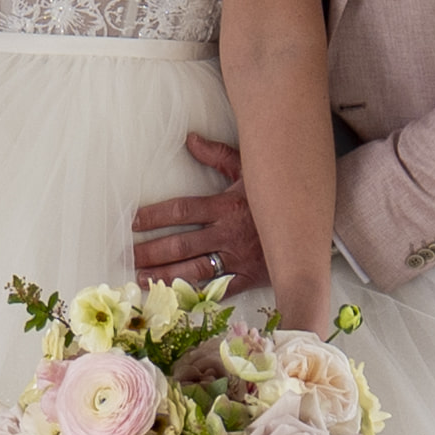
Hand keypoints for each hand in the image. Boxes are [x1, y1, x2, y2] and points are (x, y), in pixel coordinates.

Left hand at [131, 135, 267, 293]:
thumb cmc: (276, 195)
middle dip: (150, 250)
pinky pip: (217, 289)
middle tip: (126, 255)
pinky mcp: (247, 277)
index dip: (155, 216)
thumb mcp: (249, 170)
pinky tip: (172, 295)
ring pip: (193, 268)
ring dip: (164, 274)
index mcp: (226, 206)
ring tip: (139, 277)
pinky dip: (194, 294)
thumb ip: (218, 155)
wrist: (308, 227)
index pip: (182, 211)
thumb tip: (190, 139)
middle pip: (180, 244)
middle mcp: (228, 233)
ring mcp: (237, 258)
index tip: (133, 222)